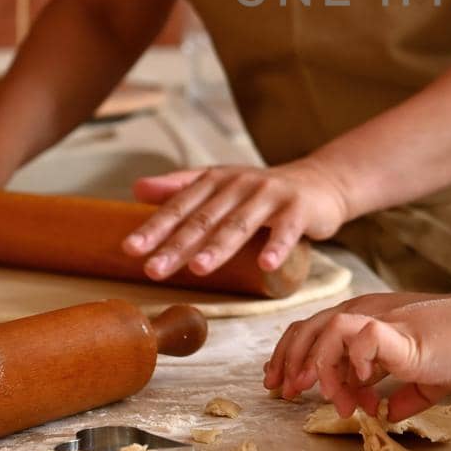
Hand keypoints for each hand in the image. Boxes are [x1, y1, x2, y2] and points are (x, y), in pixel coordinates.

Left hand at [122, 161, 348, 279]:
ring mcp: (270, 195)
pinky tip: (266, 265)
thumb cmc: (261, 192)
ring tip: (198, 269)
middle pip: (205, 218)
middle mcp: (239, 184)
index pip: (180, 206)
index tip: (130, 249)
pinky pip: (286, 230)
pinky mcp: (299, 208)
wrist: (320, 183)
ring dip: (219, 247)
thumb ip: (180, 188)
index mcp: (216, 181)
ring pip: (240, 224)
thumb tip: (136, 188)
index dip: (154, 227)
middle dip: (177, 245)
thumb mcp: (220, 184)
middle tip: (153, 269)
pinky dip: (276, 246)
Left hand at [277, 293, 450, 422]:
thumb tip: (391, 414)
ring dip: (321, 370)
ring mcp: (386, 319)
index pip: (319, 327)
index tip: (287, 384)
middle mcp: (374, 312)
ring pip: (326, 329)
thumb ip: (408, 393)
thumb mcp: (431, 375)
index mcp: (376, 317)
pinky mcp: (400, 331)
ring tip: (330, 400)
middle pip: (310, 326)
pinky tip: (366, 390)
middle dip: (289, 361)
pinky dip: (353, 365)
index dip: (295, 354)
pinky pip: (359, 337)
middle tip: (285, 393)